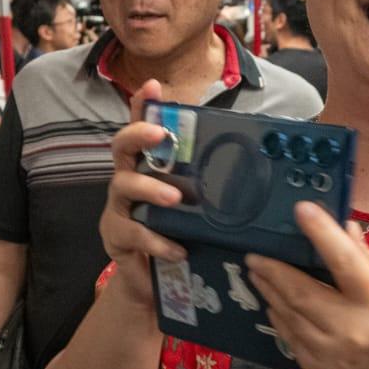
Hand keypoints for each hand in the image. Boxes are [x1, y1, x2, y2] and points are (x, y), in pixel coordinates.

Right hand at [99, 80, 188, 307]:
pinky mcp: (115, 236)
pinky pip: (134, 233)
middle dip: (139, 134)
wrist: (152, 282)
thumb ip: (206, 184)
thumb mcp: (193, 206)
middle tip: (162, 134)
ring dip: (150, 189)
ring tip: (176, 199)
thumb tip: (253, 162)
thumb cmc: (176, 233)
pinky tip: (178, 249)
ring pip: (123, 186)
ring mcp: (118, 207)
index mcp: (146, 167)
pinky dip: (158, 241)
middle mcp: (127, 180)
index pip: (141, 129)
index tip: (153, 85)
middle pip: (121, 146)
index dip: (143, 106)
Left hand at [247, 202, 368, 368]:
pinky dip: (281, 321)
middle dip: (273, 271)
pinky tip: (275, 307)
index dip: (322, 233)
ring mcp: (333, 360)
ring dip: (271, 294)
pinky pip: (293, 344)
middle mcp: (353, 333)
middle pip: (302, 293)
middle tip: (254, 253)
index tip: (301, 209)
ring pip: (290, 320)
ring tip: (258, 275)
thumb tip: (344, 227)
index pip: (346, 262)